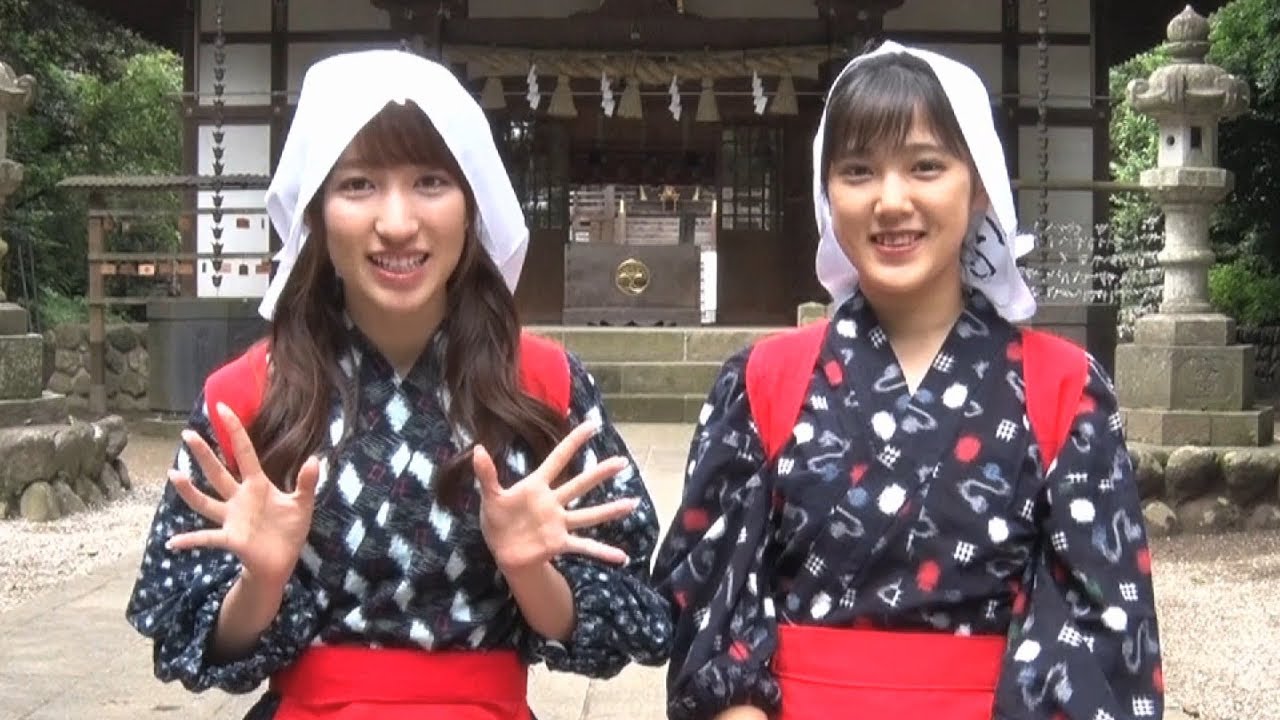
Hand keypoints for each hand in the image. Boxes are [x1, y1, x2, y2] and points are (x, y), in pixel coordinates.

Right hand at [165, 402, 319, 588]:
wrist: (281, 562)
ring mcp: (231, 518)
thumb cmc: (289, 530)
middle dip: (203, 453)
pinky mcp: (230, 538)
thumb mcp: (302, 504)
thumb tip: (315, 459)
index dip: (234, 430)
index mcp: (257, 485)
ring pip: (205, 501)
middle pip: (218, 472)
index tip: (222, 408)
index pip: (244, 452)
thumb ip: (306, 482)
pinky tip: (172, 542)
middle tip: (187, 433)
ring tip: (173, 474)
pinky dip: (190, 540)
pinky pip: (206, 538)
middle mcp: (239, 499)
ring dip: (189, 490)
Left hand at [476, 420, 638, 571]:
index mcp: (537, 487)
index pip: (558, 459)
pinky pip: (584, 547)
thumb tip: (477, 448)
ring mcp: (559, 523)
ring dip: (610, 510)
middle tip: (622, 461)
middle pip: (580, 484)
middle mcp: (553, 503)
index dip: (574, 442)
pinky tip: (621, 557)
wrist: (503, 550)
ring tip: (632, 503)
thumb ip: (487, 474)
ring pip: (589, 514)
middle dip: (601, 473)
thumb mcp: (491, 496)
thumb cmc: (498, 520)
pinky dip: (602, 552)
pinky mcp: (559, 543)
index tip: (592, 424)